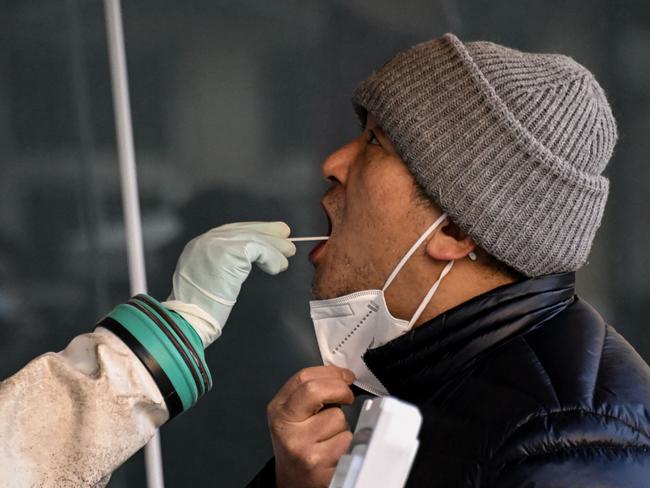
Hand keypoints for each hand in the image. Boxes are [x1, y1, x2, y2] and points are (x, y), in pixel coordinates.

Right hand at [163, 221, 295, 346]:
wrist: (189, 319)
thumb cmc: (199, 310)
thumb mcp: (208, 279)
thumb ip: (223, 265)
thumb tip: (251, 258)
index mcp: (198, 246)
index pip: (231, 231)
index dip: (253, 231)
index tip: (270, 234)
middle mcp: (205, 241)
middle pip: (242, 230)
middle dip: (266, 232)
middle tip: (285, 234)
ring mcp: (216, 244)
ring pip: (253, 238)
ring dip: (274, 247)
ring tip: (288, 254)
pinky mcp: (229, 252)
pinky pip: (258, 249)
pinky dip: (271, 257)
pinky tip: (278, 267)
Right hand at [267, 366, 354, 487]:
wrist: (292, 481)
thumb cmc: (297, 445)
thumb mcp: (292, 415)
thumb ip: (309, 393)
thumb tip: (340, 376)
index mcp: (279, 410)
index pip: (304, 378)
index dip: (331, 373)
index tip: (345, 376)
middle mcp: (286, 428)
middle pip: (316, 391)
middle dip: (340, 389)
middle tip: (347, 396)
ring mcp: (301, 446)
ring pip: (337, 418)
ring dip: (343, 424)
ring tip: (331, 433)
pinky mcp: (318, 464)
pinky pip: (346, 440)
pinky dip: (347, 442)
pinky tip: (335, 448)